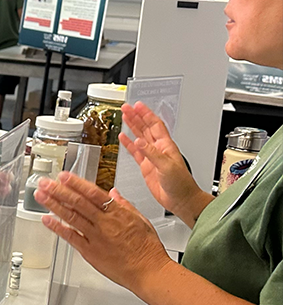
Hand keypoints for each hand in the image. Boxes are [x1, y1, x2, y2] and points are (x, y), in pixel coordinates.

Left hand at [34, 170, 171, 294]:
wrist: (149, 271)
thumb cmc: (148, 249)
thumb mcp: (141, 220)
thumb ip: (124, 205)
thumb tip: (114, 193)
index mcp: (118, 213)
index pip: (93, 193)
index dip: (76, 183)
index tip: (64, 176)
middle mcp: (105, 223)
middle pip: (78, 202)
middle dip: (59, 191)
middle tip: (45, 183)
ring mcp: (96, 238)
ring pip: (72, 217)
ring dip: (54, 205)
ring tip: (41, 196)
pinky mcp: (90, 252)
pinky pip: (71, 238)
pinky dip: (58, 228)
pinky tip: (47, 220)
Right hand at [119, 101, 207, 224]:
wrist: (180, 199)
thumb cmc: (181, 183)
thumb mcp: (167, 166)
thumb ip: (152, 153)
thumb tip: (139, 142)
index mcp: (166, 145)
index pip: (154, 124)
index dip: (146, 114)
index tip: (137, 105)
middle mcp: (159, 148)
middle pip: (145, 128)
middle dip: (136, 116)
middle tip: (126, 107)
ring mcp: (152, 157)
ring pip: (140, 137)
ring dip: (132, 126)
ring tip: (124, 117)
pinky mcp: (146, 166)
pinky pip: (135, 152)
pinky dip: (129, 144)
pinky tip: (123, 138)